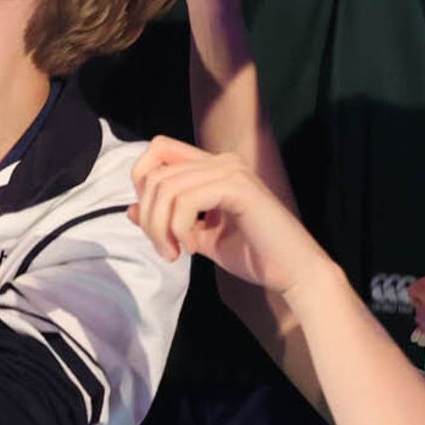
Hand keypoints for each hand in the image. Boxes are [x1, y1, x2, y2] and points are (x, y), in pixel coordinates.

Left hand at [129, 137, 325, 293]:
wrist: (294, 273)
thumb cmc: (255, 256)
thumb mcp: (201, 237)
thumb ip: (170, 220)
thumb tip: (130, 209)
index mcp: (215, 167)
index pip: (159, 150)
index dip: (142, 183)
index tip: (154, 224)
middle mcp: (223, 161)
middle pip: (155, 172)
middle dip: (148, 216)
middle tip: (165, 250)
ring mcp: (232, 170)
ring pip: (166, 187)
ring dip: (161, 227)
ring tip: (176, 253)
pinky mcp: (238, 187)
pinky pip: (186, 200)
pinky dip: (179, 228)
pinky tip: (194, 248)